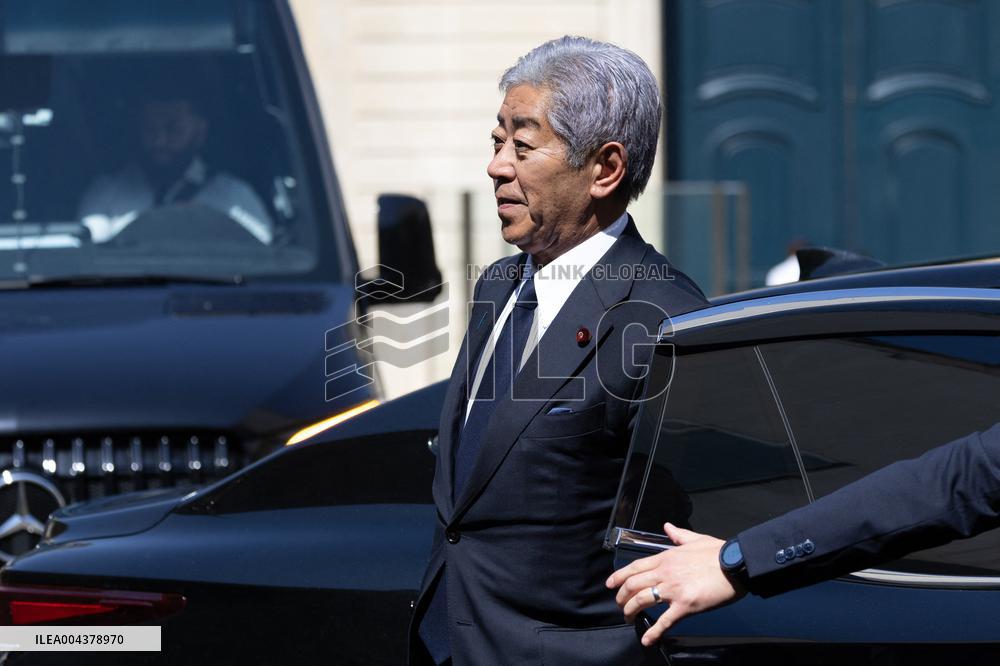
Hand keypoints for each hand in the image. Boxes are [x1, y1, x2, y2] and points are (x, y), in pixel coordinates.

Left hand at [605, 523, 746, 645]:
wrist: (736, 564)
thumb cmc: (719, 552)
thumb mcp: (695, 539)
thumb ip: (678, 535)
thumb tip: (668, 527)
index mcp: (666, 557)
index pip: (635, 567)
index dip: (619, 577)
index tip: (611, 584)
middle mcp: (665, 572)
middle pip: (633, 585)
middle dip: (621, 597)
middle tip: (619, 605)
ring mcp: (673, 589)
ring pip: (641, 601)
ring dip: (630, 611)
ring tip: (628, 619)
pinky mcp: (685, 605)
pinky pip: (664, 621)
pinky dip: (653, 632)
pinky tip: (647, 639)